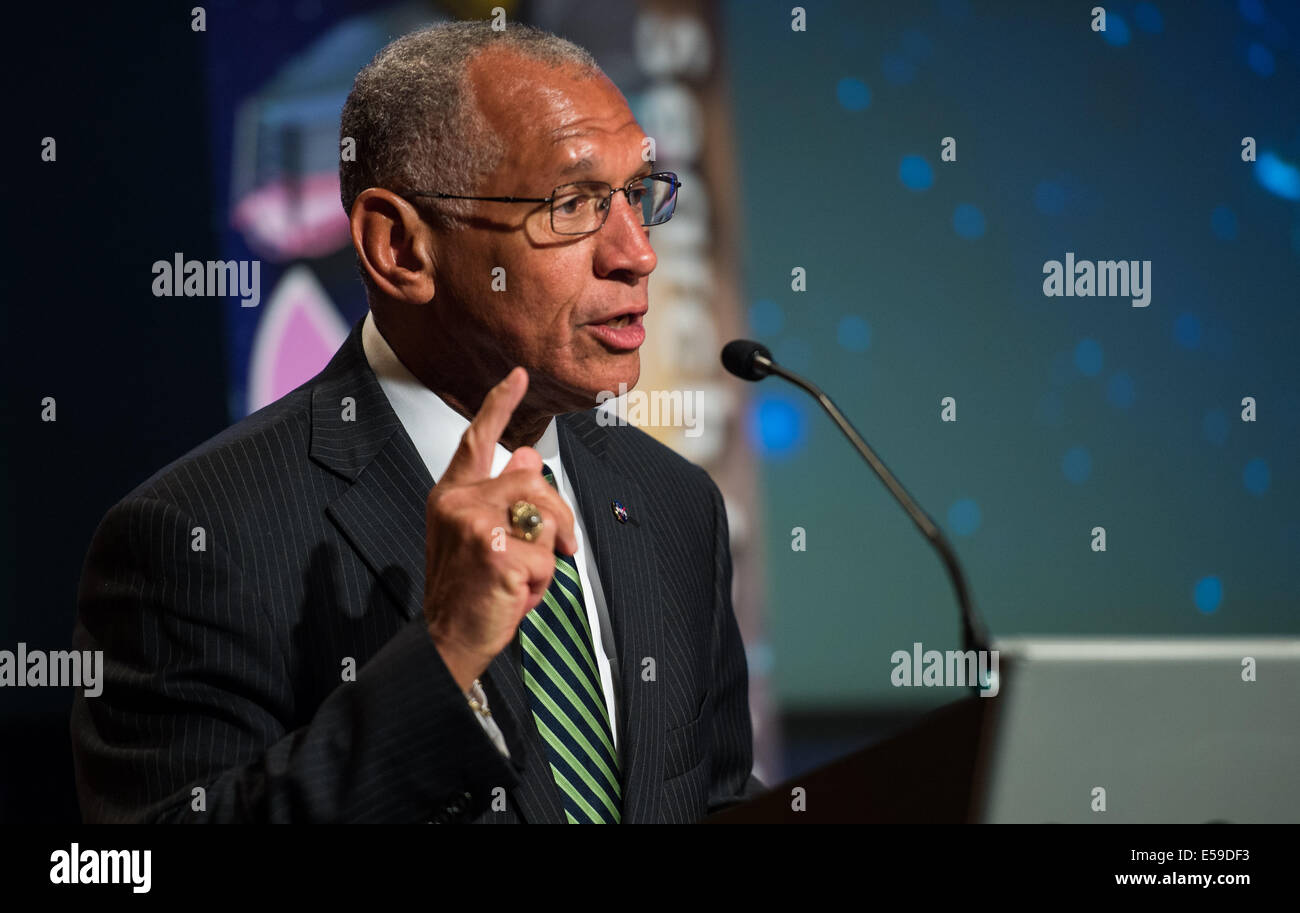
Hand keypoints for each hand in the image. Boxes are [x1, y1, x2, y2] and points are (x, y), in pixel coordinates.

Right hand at [422, 367, 577, 692]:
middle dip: (558, 517)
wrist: (447, 640)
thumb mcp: (479, 537)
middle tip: (560, 549)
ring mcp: (474, 524)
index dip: (499, 404)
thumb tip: (525, 456)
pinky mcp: (495, 550)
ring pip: (545, 515)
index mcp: (451, 495)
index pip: (477, 439)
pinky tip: (516, 595)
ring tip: (525, 578)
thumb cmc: (467, 592)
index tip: (519, 376)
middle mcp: (458, 502)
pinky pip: (546, 556)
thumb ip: (498, 497)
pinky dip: (542, 582)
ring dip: (550, 553)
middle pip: (533, 480)